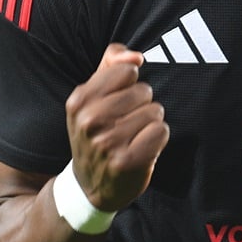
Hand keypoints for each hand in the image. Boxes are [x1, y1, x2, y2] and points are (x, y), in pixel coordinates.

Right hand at [64, 43, 169, 211]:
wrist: (89, 185)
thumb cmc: (96, 132)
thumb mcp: (94, 94)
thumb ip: (112, 63)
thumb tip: (136, 56)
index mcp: (79, 100)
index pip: (127, 71)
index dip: (129, 85)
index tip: (118, 101)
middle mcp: (90, 120)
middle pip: (144, 91)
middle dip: (141, 105)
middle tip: (126, 123)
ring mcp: (107, 143)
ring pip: (154, 111)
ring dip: (150, 123)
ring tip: (133, 136)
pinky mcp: (127, 162)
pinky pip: (161, 131)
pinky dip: (157, 139)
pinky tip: (142, 148)